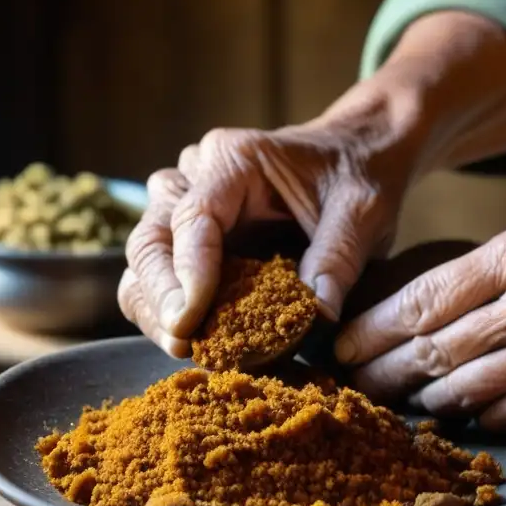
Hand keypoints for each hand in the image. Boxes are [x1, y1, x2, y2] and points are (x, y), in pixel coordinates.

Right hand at [118, 120, 414, 356]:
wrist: (355, 156)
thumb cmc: (357, 174)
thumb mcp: (361, 211)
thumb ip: (338, 258)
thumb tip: (318, 317)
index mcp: (234, 160)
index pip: (192, 217)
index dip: (185, 273)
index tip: (191, 321)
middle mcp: (196, 176)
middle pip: (151, 238)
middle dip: (159, 297)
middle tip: (183, 343)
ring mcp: (187, 205)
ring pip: (144, 260)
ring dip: (156, 308)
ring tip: (186, 349)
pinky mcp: (191, 237)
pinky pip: (161, 276)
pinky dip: (169, 310)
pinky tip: (195, 340)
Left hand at [335, 213, 505, 430]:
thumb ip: (491, 268)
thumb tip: (422, 306)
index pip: (425, 295)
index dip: (375, 327)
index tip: (343, 345)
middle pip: (433, 346)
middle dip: (383, 370)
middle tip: (354, 384)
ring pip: (462, 386)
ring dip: (424, 399)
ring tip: (398, 403)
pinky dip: (477, 417)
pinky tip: (460, 417)